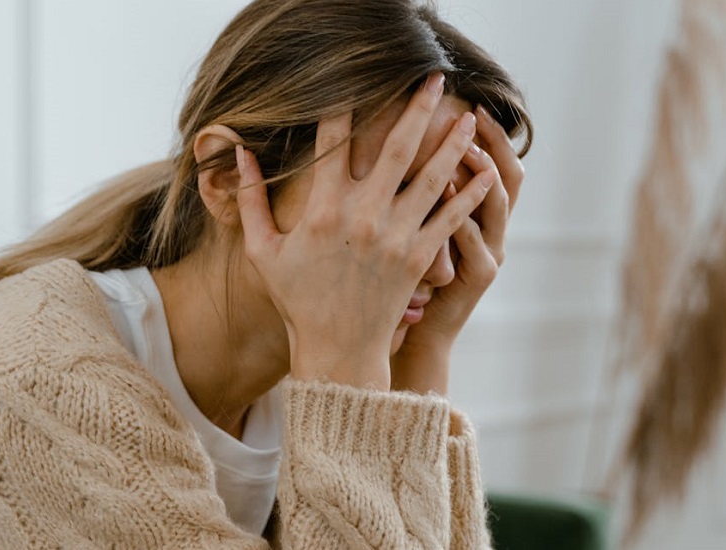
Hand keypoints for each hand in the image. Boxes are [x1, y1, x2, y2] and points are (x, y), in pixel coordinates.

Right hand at [235, 74, 497, 390]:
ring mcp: (396, 236)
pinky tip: (485, 171)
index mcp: (322, 209)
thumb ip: (249, 201)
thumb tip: (240, 154)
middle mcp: (363, 216)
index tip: (354, 79)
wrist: (337, 350)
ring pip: (433, 176)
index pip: (333, 142)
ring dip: (452, 142)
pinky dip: (470, 194)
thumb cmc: (298, 299)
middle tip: (434, 78)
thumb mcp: (262, 251)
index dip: (343, 106)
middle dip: (418, 108)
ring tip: (469, 116)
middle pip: (397, 147)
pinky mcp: (420, 257)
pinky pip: (451, 217)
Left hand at [391, 105, 524, 394]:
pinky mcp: (478, 277)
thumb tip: (393, 142)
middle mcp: (492, 230)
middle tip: (473, 114)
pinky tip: (448, 196)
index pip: (493, 163)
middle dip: (493, 142)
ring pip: (497, 205)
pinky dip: (464, 218)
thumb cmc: (406, 280)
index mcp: (478, 215)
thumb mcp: (415, 231)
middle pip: (508, 175)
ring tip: (464, 149)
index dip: (489, 134)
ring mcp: (490, 253)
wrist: (414, 335)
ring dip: (481, 174)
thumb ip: (414, 193)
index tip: (469, 103)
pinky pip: (475, 242)